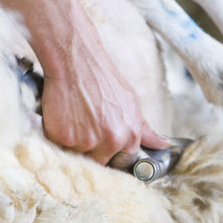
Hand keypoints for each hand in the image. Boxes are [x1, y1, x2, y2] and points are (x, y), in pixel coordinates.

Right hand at [40, 40, 169, 164]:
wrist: (76, 61)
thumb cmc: (102, 79)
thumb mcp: (131, 102)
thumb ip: (145, 130)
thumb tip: (164, 144)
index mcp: (129, 135)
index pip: (122, 162)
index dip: (111, 153)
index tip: (103, 143)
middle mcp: (110, 141)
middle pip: (99, 162)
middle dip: (91, 149)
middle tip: (86, 126)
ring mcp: (86, 141)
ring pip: (77, 156)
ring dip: (74, 144)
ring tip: (74, 119)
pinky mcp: (63, 137)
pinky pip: (59, 148)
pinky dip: (58, 136)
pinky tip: (62, 118)